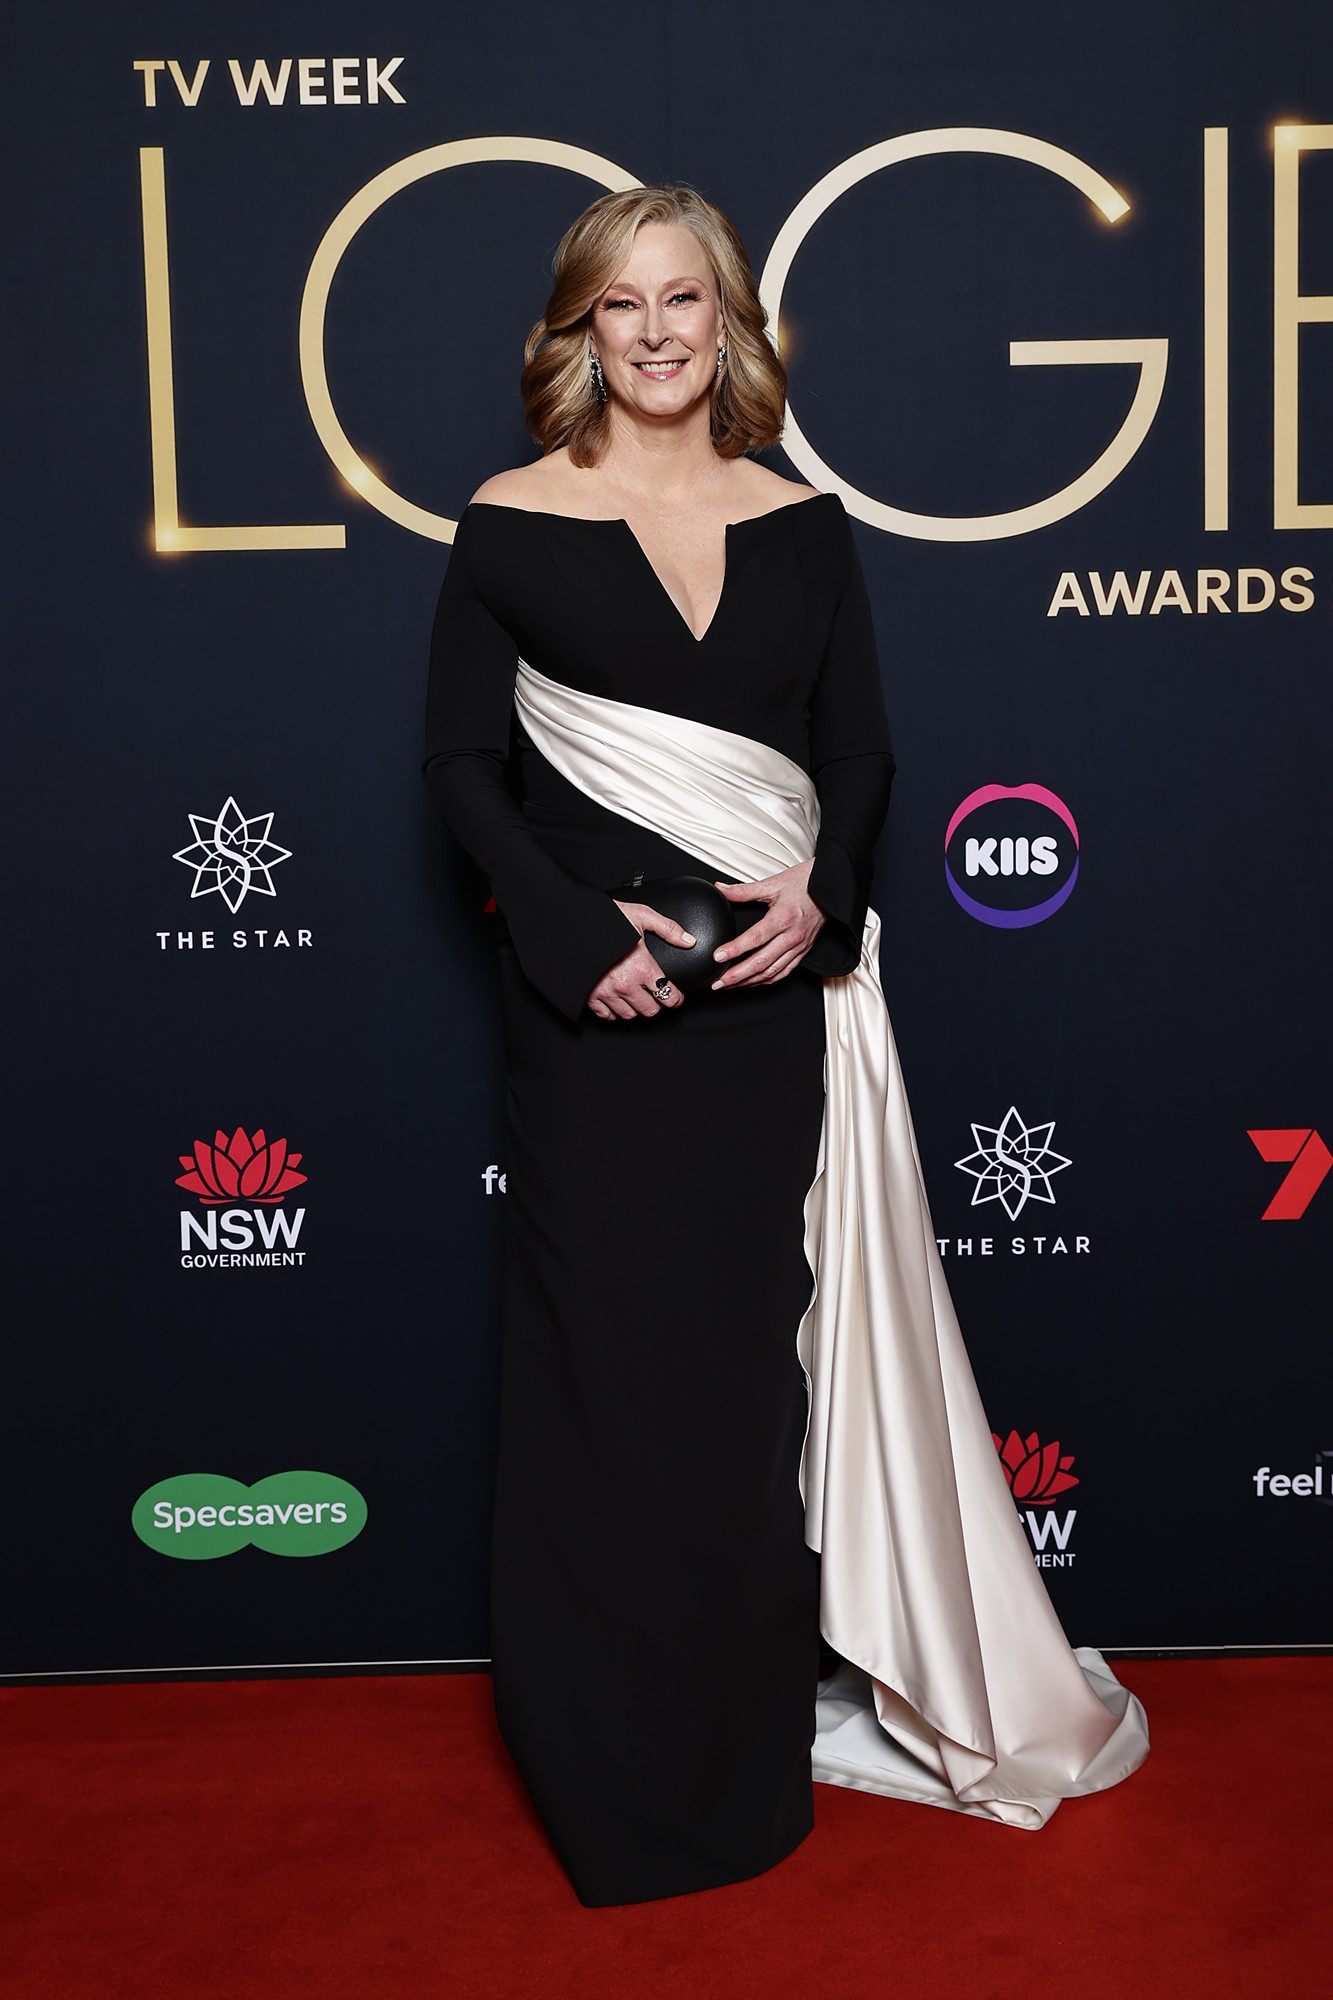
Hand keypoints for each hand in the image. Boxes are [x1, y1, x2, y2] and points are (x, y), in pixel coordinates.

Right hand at [585, 900, 695, 1020]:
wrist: (569, 924)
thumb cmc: (603, 918)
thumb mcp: (640, 915)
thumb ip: (667, 928)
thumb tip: (689, 940)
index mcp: (641, 967)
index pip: (668, 995)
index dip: (677, 999)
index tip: (677, 998)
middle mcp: (625, 984)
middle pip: (650, 1010)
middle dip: (657, 1004)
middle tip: (657, 995)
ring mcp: (606, 992)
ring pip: (629, 1015)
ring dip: (636, 1008)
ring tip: (637, 996)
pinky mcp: (590, 996)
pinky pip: (607, 1016)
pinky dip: (614, 1011)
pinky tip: (617, 1000)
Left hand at [710, 859, 825, 988]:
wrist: (829, 889)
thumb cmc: (804, 884)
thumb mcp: (772, 884)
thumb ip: (743, 890)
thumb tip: (721, 889)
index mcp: (783, 918)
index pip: (755, 938)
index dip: (735, 949)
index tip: (718, 957)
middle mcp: (792, 936)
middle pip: (761, 962)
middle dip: (737, 975)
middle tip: (718, 982)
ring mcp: (798, 947)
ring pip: (771, 972)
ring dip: (748, 982)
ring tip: (729, 985)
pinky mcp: (803, 952)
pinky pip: (784, 972)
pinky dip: (767, 980)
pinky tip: (753, 982)